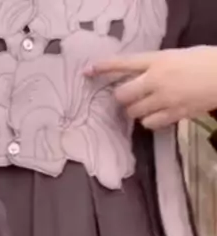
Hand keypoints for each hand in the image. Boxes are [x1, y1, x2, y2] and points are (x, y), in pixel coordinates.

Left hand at [87, 47, 216, 129]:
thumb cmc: (203, 62)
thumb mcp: (176, 57)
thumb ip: (155, 67)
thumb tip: (138, 78)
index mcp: (158, 60)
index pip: (124, 64)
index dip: (104, 68)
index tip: (87, 71)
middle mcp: (156, 80)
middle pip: (123, 95)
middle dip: (122, 97)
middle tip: (129, 97)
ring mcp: (164, 99)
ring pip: (134, 112)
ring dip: (135, 110)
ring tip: (147, 105)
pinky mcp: (172, 115)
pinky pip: (149, 124)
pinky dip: (148, 121)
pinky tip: (156, 115)